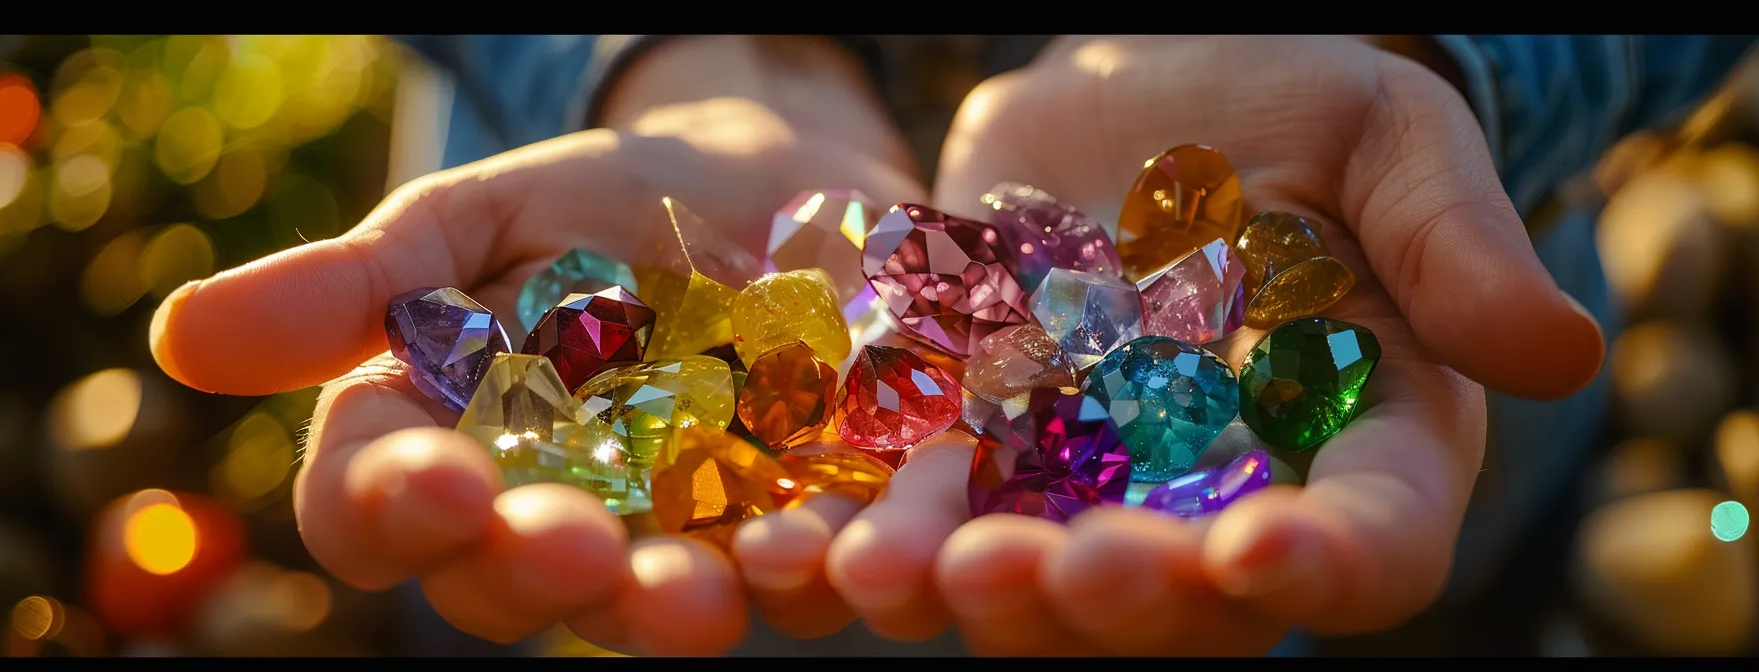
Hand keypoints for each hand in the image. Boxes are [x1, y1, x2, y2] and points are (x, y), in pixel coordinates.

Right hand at [147, 36, 924, 653]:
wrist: (772, 187)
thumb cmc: (600, 205)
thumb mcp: (477, 220)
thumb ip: (360, 286)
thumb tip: (181, 338)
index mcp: (445, 448)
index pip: (380, 507)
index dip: (395, 506)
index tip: (435, 479)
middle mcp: (548, 519)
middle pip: (512, 580)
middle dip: (536, 567)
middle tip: (573, 548)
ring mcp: (675, 538)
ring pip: (653, 599)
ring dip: (669, 603)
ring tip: (697, 589)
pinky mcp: (797, 526)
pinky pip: (797, 569)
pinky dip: (808, 567)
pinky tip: (823, 550)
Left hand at [831, 36, 1606, 653]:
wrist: (1139, 86)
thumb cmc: (1291, 106)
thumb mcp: (1382, 136)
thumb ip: (1451, 239)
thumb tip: (1567, 350)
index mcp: (1356, 441)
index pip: (1371, 539)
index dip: (1326, 563)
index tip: (1259, 549)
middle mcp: (1222, 494)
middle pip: (1184, 594)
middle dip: (1117, 596)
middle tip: (1050, 573)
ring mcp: (1090, 483)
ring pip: (1037, 572)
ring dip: (968, 585)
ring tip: (895, 575)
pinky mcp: (976, 442)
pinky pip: (924, 502)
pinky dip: (871, 526)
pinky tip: (810, 536)